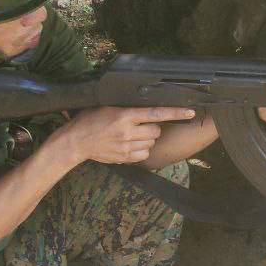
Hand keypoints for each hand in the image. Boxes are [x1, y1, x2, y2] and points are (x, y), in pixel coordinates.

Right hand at [53, 106, 196, 164]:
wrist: (75, 142)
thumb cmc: (90, 120)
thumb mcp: (107, 107)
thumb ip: (128, 108)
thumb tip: (148, 107)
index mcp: (124, 115)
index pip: (156, 113)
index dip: (175, 113)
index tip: (190, 112)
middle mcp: (127, 132)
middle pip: (156, 130)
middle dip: (153, 127)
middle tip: (141, 125)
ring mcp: (126, 146)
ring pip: (151, 143)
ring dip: (147, 139)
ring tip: (132, 135)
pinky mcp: (125, 158)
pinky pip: (145, 154)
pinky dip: (142, 150)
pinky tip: (131, 145)